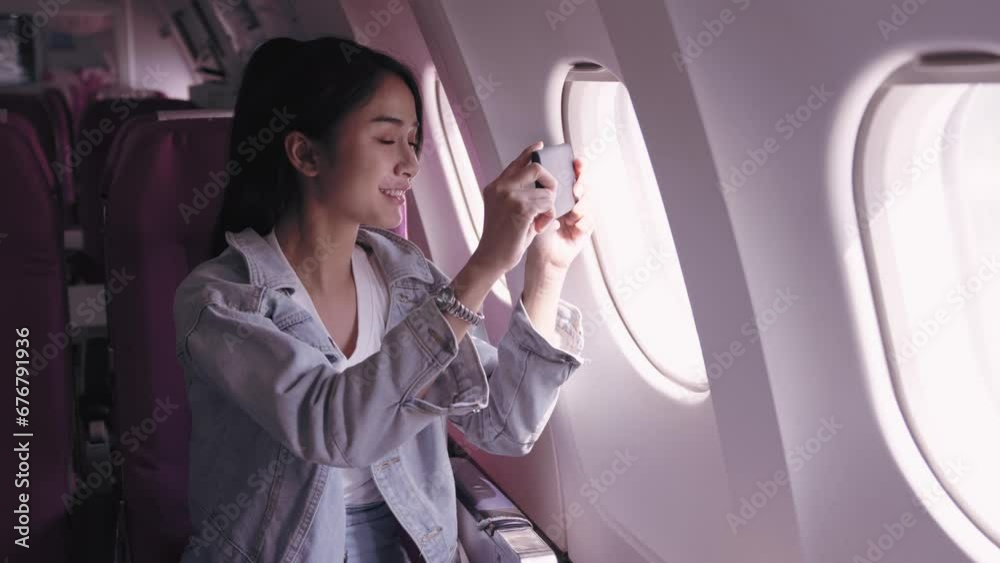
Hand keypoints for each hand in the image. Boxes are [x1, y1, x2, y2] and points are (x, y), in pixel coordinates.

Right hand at [471, 141, 558, 274]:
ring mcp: (509, 196)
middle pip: (536, 168)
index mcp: (495, 187)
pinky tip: (537, 227)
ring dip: (550, 206)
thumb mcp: (506, 211)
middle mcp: (500, 187)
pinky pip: (548, 203)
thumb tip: (540, 184)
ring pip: (546, 189)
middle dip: (550, 184)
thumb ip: (518, 195)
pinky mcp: (520, 207)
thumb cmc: (501, 239)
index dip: (530, 153)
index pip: (516, 163)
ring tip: (539, 221)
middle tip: (548, 202)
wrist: (491, 258)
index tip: (539, 146)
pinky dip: (548, 216)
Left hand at [527, 158, 595, 271]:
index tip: (577, 162)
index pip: (573, 173)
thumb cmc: (533, 230)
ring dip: (581, 206)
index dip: (578, 166)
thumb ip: (537, 187)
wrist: (540, 255)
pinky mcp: (585, 228)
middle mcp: (572, 200)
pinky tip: (571, 227)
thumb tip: (539, 164)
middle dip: (582, 183)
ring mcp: (580, 214)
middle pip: (584, 183)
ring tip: (570, 216)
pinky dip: (581, 223)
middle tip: (576, 190)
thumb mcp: (531, 205)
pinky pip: (590, 220)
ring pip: (589, 200)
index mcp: (560, 192)